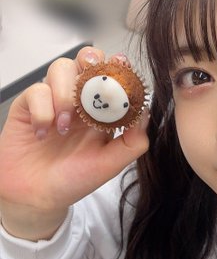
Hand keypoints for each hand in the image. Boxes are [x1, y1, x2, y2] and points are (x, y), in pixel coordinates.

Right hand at [0, 47, 148, 239]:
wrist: (38, 198)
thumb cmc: (74, 180)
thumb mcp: (110, 164)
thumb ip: (133, 142)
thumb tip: (146, 113)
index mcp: (101, 111)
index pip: (112, 77)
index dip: (119, 67)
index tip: (123, 66)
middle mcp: (78, 100)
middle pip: (86, 60)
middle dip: (91, 60)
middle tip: (93, 73)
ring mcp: (53, 100)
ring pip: (60, 68)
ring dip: (66, 93)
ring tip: (66, 126)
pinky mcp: (28, 106)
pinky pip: (36, 91)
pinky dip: (43, 110)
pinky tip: (45, 132)